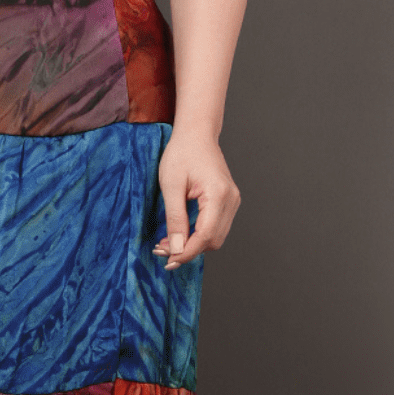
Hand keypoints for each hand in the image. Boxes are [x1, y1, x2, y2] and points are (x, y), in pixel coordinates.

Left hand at [152, 130, 240, 268]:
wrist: (196, 134)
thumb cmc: (182, 153)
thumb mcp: (171, 186)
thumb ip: (175, 219)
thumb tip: (175, 248)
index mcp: (219, 195)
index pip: (205, 236)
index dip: (186, 252)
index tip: (167, 260)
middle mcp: (231, 200)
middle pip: (213, 241)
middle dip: (188, 251)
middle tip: (161, 252)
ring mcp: (232, 201)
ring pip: (215, 237)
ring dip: (192, 245)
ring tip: (167, 244)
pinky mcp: (227, 202)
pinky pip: (215, 227)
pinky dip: (198, 235)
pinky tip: (179, 234)